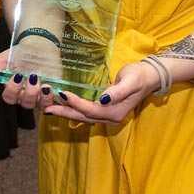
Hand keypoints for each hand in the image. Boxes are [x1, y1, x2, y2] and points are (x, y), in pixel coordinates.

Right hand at [0, 39, 63, 110]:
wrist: (37, 45)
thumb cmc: (19, 53)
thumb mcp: (3, 59)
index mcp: (13, 89)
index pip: (9, 97)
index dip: (12, 89)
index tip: (16, 76)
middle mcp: (25, 94)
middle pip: (25, 103)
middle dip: (29, 92)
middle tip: (32, 77)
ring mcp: (39, 95)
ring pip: (39, 104)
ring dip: (42, 97)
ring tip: (44, 85)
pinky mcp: (52, 92)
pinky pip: (53, 100)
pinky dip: (52, 97)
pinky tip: (50, 88)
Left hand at [41, 59, 160, 124]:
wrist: (148, 78)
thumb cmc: (139, 76)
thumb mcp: (130, 81)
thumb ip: (117, 91)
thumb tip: (103, 99)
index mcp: (115, 112)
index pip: (91, 109)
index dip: (76, 103)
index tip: (62, 93)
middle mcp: (110, 117)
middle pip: (83, 116)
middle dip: (64, 112)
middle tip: (46, 107)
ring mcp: (107, 116)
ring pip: (82, 116)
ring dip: (65, 112)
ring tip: (47, 108)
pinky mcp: (104, 111)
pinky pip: (85, 113)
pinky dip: (72, 110)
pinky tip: (61, 106)